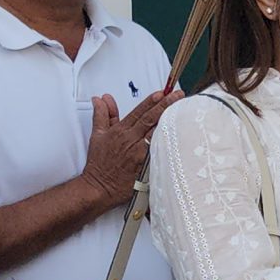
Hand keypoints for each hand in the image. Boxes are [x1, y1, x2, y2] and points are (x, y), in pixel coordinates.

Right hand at [78, 90, 177, 210]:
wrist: (98, 187)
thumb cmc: (99, 163)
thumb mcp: (97, 135)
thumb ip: (102, 115)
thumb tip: (102, 99)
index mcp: (120, 131)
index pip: (139, 112)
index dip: (151, 101)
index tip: (162, 92)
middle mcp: (131, 140)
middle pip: (151, 119)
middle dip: (166, 104)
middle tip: (178, 95)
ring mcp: (140, 152)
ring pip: (157, 133)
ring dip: (170, 121)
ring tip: (183, 110)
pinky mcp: (145, 165)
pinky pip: (159, 151)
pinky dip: (167, 142)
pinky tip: (178, 135)